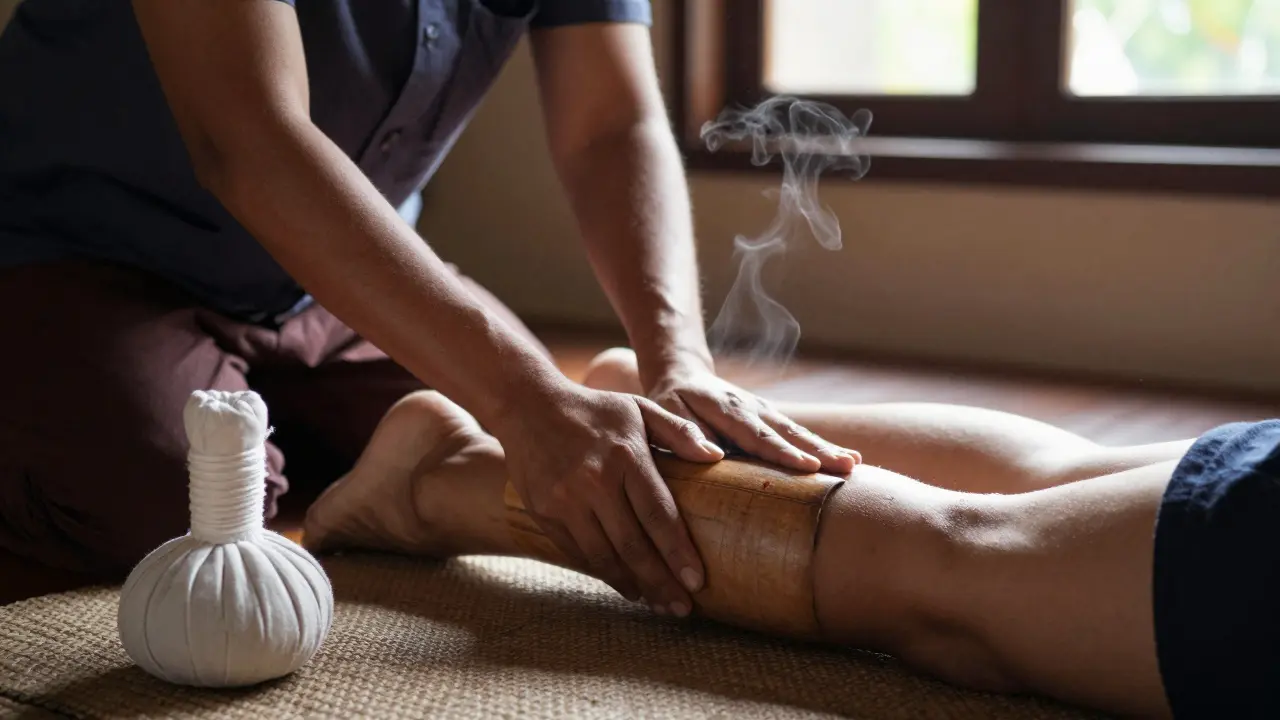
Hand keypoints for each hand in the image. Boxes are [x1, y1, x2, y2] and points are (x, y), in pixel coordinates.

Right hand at [492, 380, 723, 615]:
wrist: (528, 406)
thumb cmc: (594, 409)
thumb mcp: (638, 408)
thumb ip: (678, 432)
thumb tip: (716, 456)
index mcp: (626, 456)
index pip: (659, 514)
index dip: (679, 552)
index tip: (698, 582)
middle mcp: (595, 481)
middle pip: (634, 545)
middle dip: (661, 582)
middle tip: (682, 608)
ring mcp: (566, 500)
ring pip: (604, 556)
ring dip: (633, 585)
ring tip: (656, 603)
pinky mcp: (544, 512)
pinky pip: (578, 552)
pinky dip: (603, 572)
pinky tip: (624, 584)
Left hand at [646, 364, 860, 474]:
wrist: (683, 376)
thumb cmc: (670, 403)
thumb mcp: (664, 414)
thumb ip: (684, 433)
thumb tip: (711, 455)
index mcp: (725, 409)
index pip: (756, 434)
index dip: (782, 451)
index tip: (808, 466)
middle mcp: (751, 408)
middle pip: (787, 432)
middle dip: (819, 450)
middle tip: (847, 467)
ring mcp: (765, 411)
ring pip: (799, 431)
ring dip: (828, 448)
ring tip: (855, 464)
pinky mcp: (773, 418)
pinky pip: (800, 433)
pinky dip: (824, 446)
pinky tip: (852, 459)